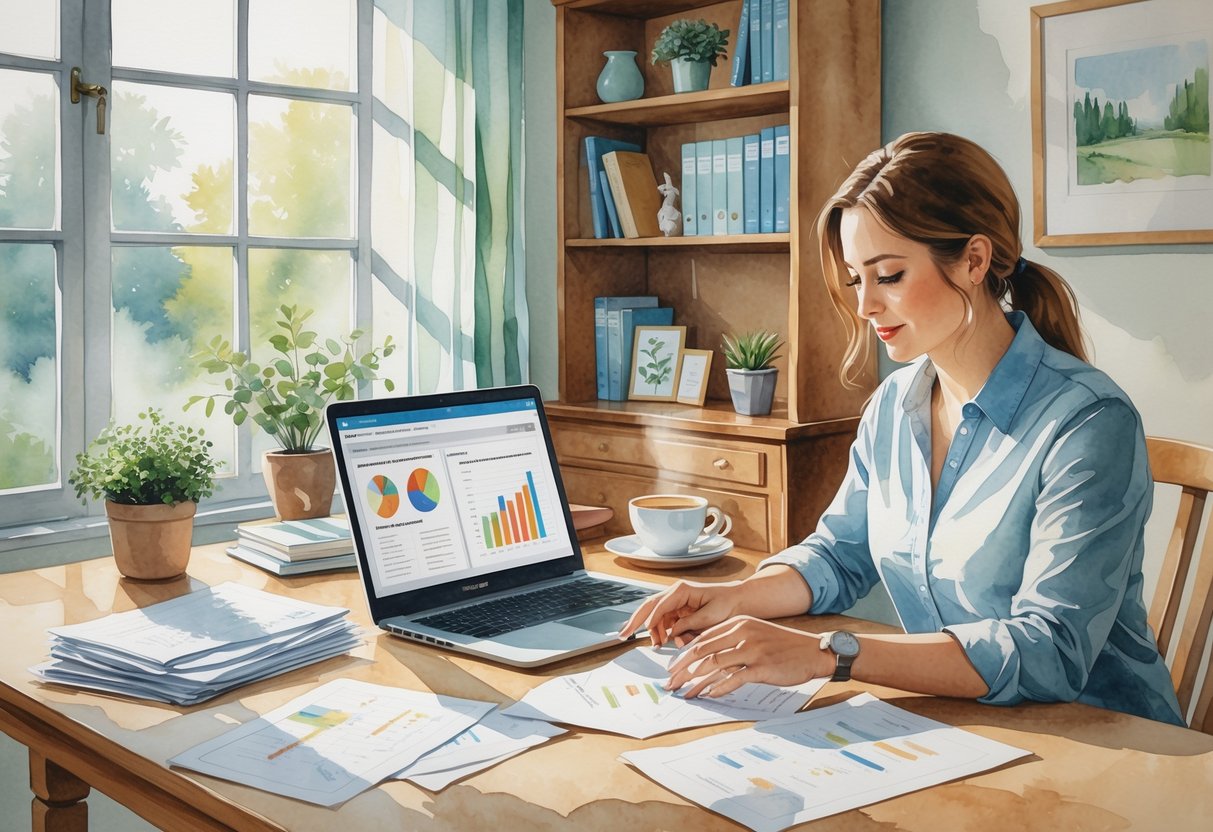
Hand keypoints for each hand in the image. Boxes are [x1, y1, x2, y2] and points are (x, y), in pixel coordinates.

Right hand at [619, 579, 743, 647]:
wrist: (738, 601)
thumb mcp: (710, 616)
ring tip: (657, 645)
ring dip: (653, 631)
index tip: (644, 631)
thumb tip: (672, 633)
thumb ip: (689, 624)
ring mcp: (675, 602)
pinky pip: (664, 621)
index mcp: (682, 590)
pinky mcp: (679, 610)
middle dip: (635, 621)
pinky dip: (662, 631)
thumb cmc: (727, 605)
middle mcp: (675, 593)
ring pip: (655, 616)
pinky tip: (664, 640)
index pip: (659, 604)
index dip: (651, 619)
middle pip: (648, 606)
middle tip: (623, 635)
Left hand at [665, 616, 829, 698]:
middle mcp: (741, 633)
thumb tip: (708, 659)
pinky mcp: (761, 666)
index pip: (702, 638)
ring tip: (684, 693)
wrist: (813, 651)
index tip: (673, 668)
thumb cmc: (783, 645)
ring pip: (713, 665)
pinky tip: (708, 696)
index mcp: (738, 623)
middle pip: (702, 651)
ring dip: (694, 681)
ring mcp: (751, 649)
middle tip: (670, 682)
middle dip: (682, 669)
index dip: (683, 654)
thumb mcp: (755, 634)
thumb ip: (732, 641)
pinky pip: (733, 679)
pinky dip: (718, 689)